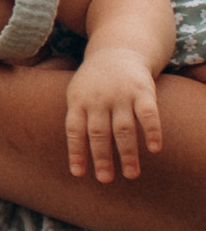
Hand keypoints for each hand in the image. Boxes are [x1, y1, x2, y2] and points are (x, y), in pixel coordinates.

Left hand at [66, 46, 163, 183]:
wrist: (117, 50)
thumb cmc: (94, 83)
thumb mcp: (77, 95)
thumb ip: (77, 122)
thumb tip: (76, 161)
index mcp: (78, 101)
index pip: (75, 130)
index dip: (76, 152)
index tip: (79, 174)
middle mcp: (98, 98)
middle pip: (99, 132)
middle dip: (102, 157)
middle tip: (106, 179)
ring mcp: (121, 94)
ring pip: (123, 128)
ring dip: (128, 153)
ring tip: (131, 174)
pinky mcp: (142, 90)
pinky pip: (148, 114)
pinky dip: (152, 131)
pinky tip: (155, 149)